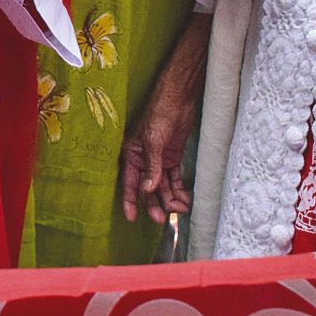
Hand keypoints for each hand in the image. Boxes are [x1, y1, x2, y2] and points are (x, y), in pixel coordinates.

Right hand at [119, 15, 208, 223]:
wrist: (179, 97)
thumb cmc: (160, 113)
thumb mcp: (154, 140)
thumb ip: (152, 166)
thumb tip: (149, 190)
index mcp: (131, 153)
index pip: (130, 182)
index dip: (130, 200)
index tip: (132, 218)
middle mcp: (143, 158)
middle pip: (148, 188)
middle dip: (155, 203)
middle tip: (164, 218)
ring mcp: (159, 159)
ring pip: (162, 186)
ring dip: (170, 199)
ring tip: (181, 209)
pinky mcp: (173, 157)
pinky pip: (174, 179)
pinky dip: (179, 190)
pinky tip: (186, 199)